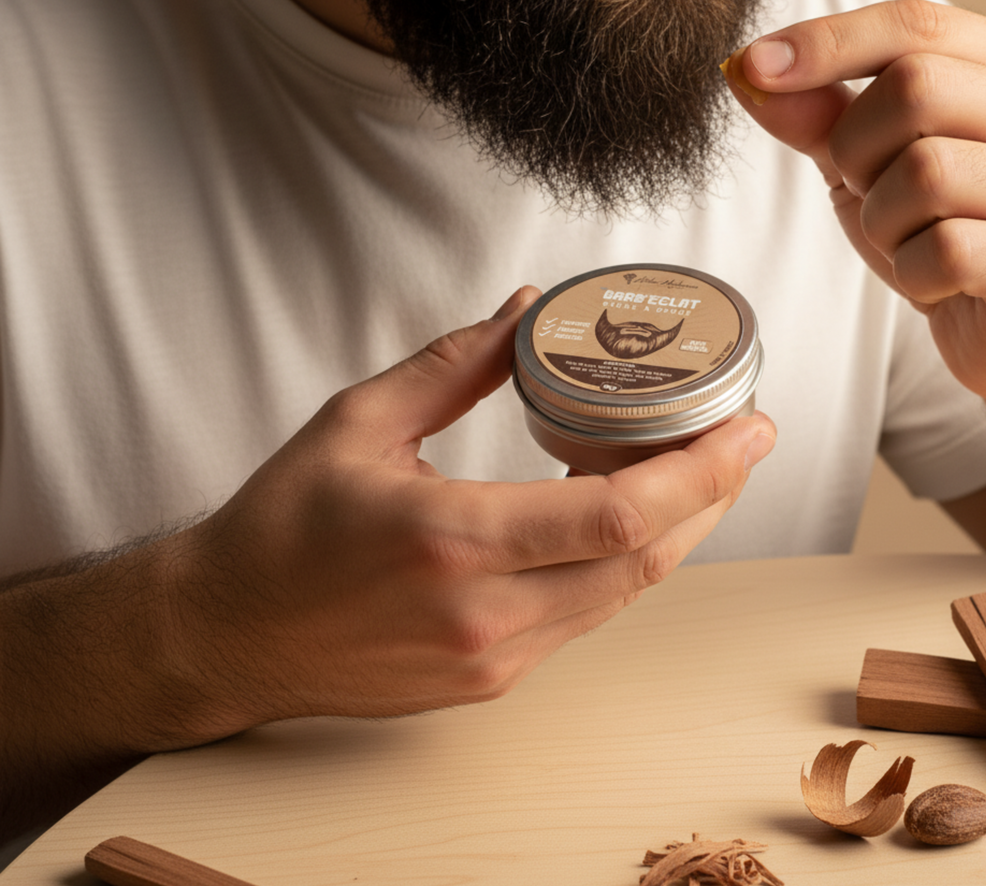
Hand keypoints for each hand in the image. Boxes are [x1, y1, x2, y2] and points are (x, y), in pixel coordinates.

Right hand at [165, 287, 775, 739]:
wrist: (231, 633)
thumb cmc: (281, 528)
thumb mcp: (358, 422)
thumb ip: (454, 365)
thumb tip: (523, 312)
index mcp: (452, 539)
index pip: (618, 513)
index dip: (702, 470)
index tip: (748, 427)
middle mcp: (485, 613)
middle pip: (646, 557)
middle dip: (713, 494)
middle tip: (741, 436)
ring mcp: (494, 657)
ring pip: (625, 592)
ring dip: (676, 527)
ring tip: (692, 465)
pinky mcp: (492, 679)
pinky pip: (587, 614)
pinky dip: (623, 560)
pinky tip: (622, 513)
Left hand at [728, 0, 985, 408]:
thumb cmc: (939, 227)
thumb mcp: (867, 160)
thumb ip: (816, 112)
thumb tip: (748, 68)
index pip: (914, 24)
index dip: (827, 42)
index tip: (754, 65)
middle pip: (915, 88)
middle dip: (857, 149)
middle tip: (870, 191)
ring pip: (927, 172)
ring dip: (882, 219)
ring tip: (909, 239)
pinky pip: (946, 250)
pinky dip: (912, 272)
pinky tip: (934, 280)